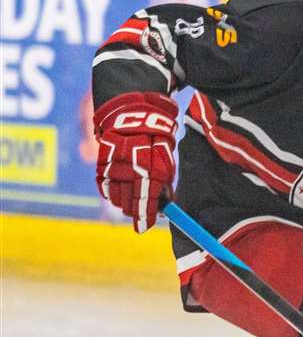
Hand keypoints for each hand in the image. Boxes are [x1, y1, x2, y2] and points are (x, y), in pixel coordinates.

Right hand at [93, 92, 178, 232]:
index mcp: (153, 169)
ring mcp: (115, 166)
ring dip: (122, 204)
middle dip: (135, 213)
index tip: (146, 226)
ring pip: (115, 196)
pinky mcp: (101, 162)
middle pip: (130, 202)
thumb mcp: (167, 156)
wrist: (131, 110)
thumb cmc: (156, 134)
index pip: (149, 200)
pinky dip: (109, 192)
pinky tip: (116, 194)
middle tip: (139, 218)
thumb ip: (165, 180)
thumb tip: (165, 202)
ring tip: (129, 205)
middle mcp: (132, 170)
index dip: (147, 216)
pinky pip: (103, 185)